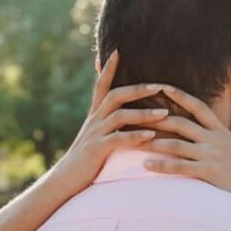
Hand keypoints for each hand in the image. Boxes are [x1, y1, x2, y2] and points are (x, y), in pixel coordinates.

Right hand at [50, 51, 169, 194]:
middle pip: (115, 95)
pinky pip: (118, 139)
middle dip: (138, 89)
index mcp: (95, 115)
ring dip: (144, 113)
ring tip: (165, 113)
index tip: (118, 51)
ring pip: (120, 116)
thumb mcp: (96, 136)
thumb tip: (124, 114)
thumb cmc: (86, 159)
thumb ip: (108, 123)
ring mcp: (95, 133)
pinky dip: (135, 136)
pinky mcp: (97, 149)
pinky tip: (151, 136)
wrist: (65, 179)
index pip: (101, 85)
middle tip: (160, 85)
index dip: (108, 68)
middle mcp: (94, 120)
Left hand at [141, 86, 230, 207]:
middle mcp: (214, 140)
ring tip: (135, 140)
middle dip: (157, 118)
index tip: (162, 87)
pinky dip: (163, 166)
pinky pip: (181, 167)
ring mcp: (211, 156)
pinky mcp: (209, 173)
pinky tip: (146, 165)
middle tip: (136, 114)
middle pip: (181, 123)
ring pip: (177, 145)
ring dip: (154, 142)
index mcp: (221, 131)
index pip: (198, 107)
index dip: (179, 96)